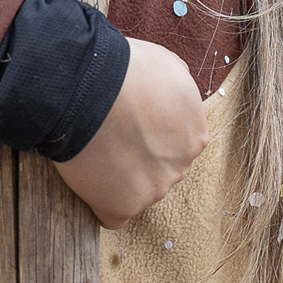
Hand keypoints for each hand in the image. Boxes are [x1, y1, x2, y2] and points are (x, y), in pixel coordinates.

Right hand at [52, 38, 207, 228]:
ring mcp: (153, 190)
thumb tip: (171, 96)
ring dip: (117, 179)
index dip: (148, 135)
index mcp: (196, 136)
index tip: (127, 124)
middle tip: (107, 137)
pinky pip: (112, 215)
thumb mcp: (169, 67)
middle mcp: (181, 166)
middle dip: (137, 158)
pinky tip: (86, 178)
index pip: (175, 146)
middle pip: (158, 171)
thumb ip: (177, 92)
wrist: (87, 88)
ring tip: (92, 152)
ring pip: (136, 192)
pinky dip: (99, 202)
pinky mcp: (123, 206)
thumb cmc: (125, 69)